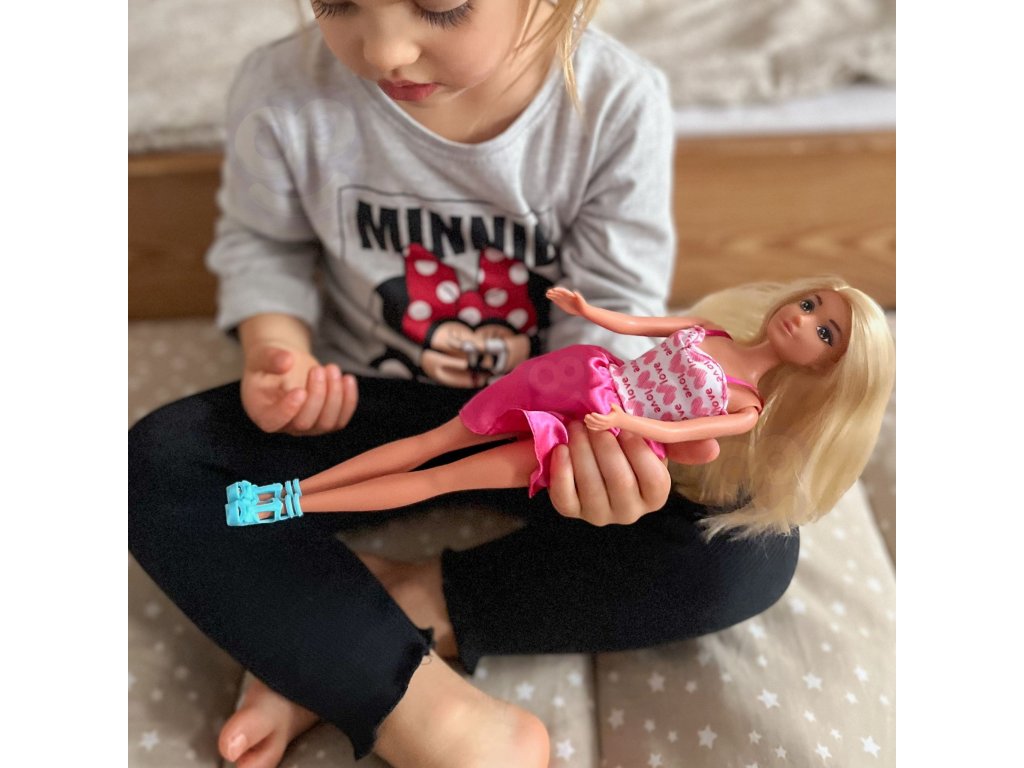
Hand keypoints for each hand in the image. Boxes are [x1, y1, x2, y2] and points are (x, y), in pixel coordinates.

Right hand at [241, 345, 357, 434]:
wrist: (284, 366)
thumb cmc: (268, 363)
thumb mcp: (262, 356)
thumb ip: (270, 358)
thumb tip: (287, 361)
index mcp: (262, 412)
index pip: (274, 422)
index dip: (287, 410)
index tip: (300, 391)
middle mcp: (285, 425)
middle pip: (304, 423)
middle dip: (316, 395)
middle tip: (317, 369)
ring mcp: (307, 427)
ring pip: (326, 423)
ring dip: (334, 395)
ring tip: (331, 368)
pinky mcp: (325, 421)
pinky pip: (341, 419)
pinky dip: (348, 400)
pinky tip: (347, 378)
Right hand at [545, 287, 587, 316]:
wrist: (582, 310)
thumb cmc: (582, 305)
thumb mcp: (581, 300)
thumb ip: (578, 296)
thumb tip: (575, 292)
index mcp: (570, 295)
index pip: (563, 291)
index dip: (558, 290)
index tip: (554, 289)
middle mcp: (566, 296)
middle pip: (559, 293)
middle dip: (553, 292)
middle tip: (548, 292)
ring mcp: (564, 300)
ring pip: (557, 296)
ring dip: (552, 295)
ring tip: (546, 294)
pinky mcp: (563, 304)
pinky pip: (557, 301)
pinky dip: (553, 299)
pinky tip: (549, 297)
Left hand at [548, 421, 671, 525]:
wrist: (595, 470)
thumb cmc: (625, 454)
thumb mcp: (644, 447)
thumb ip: (646, 438)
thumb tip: (636, 422)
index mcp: (653, 497)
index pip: (654, 479)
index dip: (638, 451)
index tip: (624, 428)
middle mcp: (629, 511)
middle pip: (620, 481)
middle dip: (605, 445)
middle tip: (594, 423)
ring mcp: (599, 514)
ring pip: (591, 485)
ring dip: (582, 450)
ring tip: (576, 427)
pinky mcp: (572, 511)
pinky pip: (564, 496)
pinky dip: (561, 470)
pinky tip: (562, 448)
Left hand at [584, 404, 623, 431]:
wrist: (621, 421)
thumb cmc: (619, 413)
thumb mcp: (618, 408)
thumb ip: (613, 406)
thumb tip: (610, 403)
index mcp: (609, 419)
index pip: (601, 418)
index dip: (596, 416)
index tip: (592, 413)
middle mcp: (606, 424)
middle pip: (597, 422)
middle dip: (591, 419)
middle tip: (586, 415)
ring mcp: (604, 427)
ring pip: (595, 426)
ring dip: (589, 423)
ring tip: (585, 418)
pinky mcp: (603, 428)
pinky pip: (596, 429)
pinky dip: (591, 427)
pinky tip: (587, 424)